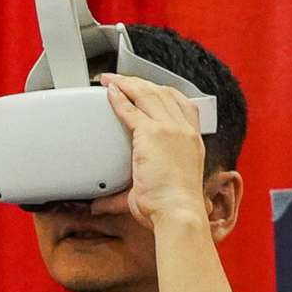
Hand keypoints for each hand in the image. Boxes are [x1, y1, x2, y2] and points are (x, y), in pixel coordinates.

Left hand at [95, 73, 211, 230]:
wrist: (179, 212)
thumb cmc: (173, 208)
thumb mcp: (154, 192)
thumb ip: (123, 195)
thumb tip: (98, 204)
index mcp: (192, 141)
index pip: (183, 105)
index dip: (165, 93)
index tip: (152, 89)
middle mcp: (184, 131)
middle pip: (164, 94)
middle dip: (142, 83)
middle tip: (124, 79)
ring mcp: (170, 130)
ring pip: (148, 95)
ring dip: (128, 84)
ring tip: (112, 80)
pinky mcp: (153, 134)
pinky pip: (132, 109)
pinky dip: (119, 98)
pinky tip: (108, 92)